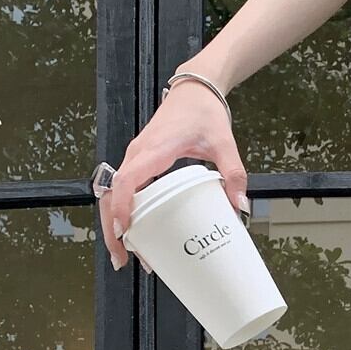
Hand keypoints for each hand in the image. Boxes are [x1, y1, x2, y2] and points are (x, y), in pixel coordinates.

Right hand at [98, 74, 248, 271]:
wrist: (194, 91)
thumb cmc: (204, 112)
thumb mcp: (224, 142)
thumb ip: (233, 173)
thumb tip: (239, 206)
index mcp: (153, 150)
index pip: (127, 181)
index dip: (122, 207)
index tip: (125, 232)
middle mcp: (137, 155)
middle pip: (111, 194)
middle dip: (112, 228)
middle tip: (123, 259)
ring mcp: (135, 159)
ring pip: (113, 194)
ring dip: (115, 224)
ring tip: (130, 255)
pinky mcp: (140, 163)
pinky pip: (124, 190)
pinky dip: (124, 212)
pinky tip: (137, 234)